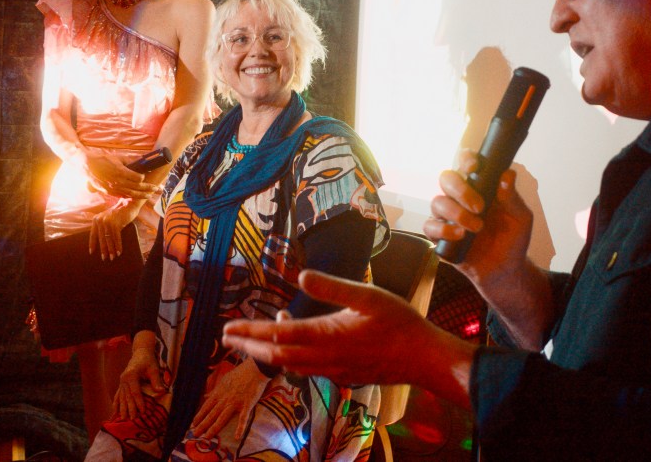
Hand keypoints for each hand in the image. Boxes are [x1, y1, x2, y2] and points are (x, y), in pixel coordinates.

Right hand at [84, 149, 159, 199]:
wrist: (88, 166)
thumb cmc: (103, 160)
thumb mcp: (118, 158)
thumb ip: (129, 161)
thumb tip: (140, 162)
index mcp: (120, 172)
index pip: (137, 178)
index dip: (143, 179)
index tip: (146, 177)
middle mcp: (118, 182)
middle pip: (137, 188)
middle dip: (148, 188)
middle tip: (157, 189)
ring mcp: (113, 188)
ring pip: (131, 194)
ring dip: (142, 195)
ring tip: (150, 195)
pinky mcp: (110, 192)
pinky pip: (123, 195)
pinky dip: (131, 196)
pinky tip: (138, 196)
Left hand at [89, 199, 140, 259]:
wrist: (129, 204)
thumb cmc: (119, 214)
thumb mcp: (108, 219)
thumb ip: (103, 227)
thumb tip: (102, 241)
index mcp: (96, 219)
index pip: (92, 234)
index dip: (92, 244)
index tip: (91, 252)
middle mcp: (100, 220)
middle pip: (101, 238)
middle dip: (103, 250)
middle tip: (105, 258)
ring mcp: (108, 221)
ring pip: (109, 239)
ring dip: (111, 249)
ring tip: (113, 257)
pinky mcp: (116, 223)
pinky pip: (116, 237)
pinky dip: (118, 245)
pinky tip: (119, 251)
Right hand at [113, 344, 165, 420]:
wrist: (140, 352)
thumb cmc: (148, 360)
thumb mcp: (153, 369)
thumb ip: (156, 380)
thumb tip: (161, 391)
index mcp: (131, 375)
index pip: (135, 392)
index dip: (139, 402)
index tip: (142, 411)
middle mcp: (124, 379)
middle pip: (127, 396)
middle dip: (129, 408)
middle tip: (132, 419)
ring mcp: (121, 381)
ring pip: (121, 397)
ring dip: (121, 408)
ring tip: (122, 419)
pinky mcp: (121, 383)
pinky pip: (118, 395)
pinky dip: (116, 404)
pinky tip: (114, 412)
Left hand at [191, 358, 268, 441]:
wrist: (255, 369)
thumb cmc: (240, 373)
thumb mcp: (224, 380)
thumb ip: (215, 390)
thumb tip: (206, 396)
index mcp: (219, 392)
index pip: (206, 406)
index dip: (199, 416)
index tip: (193, 424)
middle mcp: (225, 399)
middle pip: (211, 414)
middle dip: (202, 425)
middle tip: (195, 434)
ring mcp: (235, 403)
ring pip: (222, 418)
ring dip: (213, 428)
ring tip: (207, 437)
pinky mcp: (247, 405)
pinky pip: (242, 418)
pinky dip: (240, 428)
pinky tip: (237, 437)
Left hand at [222, 271, 475, 405]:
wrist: (423, 358)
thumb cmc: (399, 323)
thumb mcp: (368, 296)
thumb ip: (333, 286)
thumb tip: (301, 275)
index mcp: (327, 336)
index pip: (279, 336)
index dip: (251, 332)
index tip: (229, 329)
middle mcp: (324, 358)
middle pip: (276, 356)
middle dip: (250, 346)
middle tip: (227, 338)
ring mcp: (333, 370)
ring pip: (290, 365)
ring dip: (267, 353)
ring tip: (252, 341)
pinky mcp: (342, 375)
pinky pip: (307, 369)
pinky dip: (290, 358)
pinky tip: (294, 345)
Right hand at [423, 150, 533, 288]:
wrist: (506, 269)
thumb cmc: (512, 239)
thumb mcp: (520, 217)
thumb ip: (512, 197)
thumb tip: (507, 175)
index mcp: (479, 186)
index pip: (466, 164)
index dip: (465, 160)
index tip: (474, 167)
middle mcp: (460, 197)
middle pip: (446, 178)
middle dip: (460, 189)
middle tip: (480, 206)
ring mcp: (448, 216)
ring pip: (437, 201)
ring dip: (457, 213)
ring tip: (477, 227)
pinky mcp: (440, 235)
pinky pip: (429, 226)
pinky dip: (444, 229)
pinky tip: (461, 236)